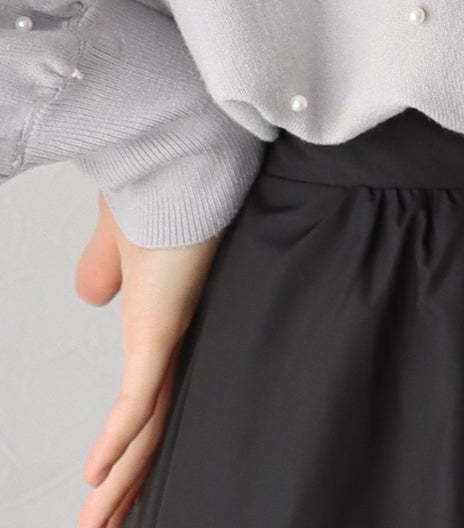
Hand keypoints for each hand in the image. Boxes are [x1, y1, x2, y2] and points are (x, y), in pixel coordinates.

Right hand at [73, 191, 222, 527]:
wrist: (181, 161)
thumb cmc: (160, 188)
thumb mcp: (119, 242)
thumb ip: (105, 268)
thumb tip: (91, 294)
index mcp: (164, 323)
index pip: (151, 401)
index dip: (131, 446)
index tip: (113, 484)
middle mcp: (173, 339)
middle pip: (153, 429)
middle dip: (127, 484)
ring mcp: (170, 337)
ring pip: (146, 428)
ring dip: (119, 481)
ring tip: (97, 526)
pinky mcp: (162, 329)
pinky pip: (139, 398)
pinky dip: (118, 439)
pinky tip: (98, 477)